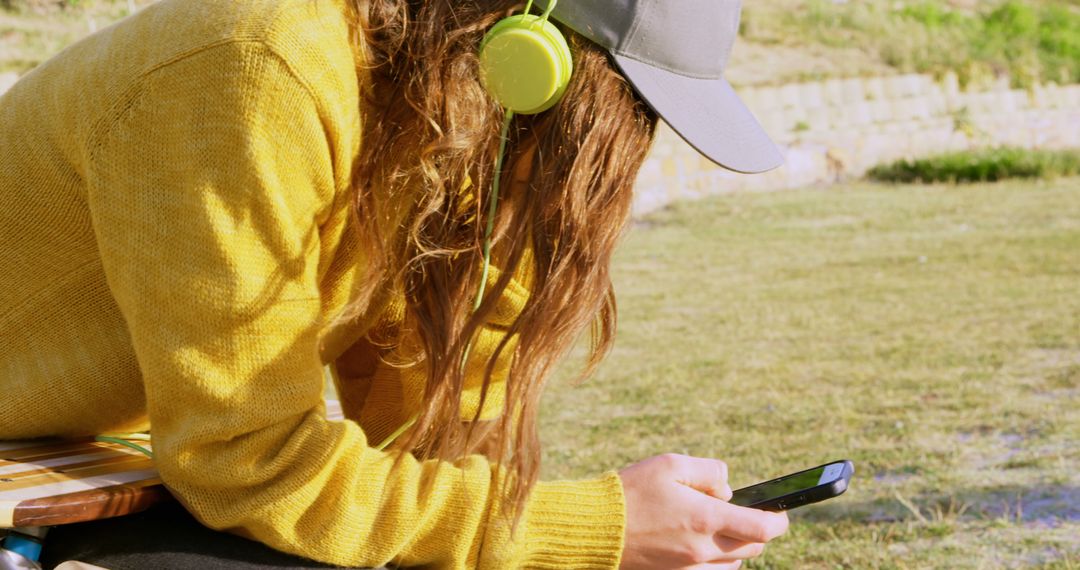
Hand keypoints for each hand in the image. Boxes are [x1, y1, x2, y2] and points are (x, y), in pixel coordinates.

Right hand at [618, 454, 788, 568]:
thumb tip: (728, 489)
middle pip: (753, 547)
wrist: (594, 528)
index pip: (763, 527)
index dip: (779, 519)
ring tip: (712, 526)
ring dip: (734, 547)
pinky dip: (715, 562)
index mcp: (706, 518)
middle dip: (754, 530)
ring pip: (733, 564)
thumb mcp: (670, 464)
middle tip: (740, 513)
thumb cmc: (630, 491)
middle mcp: (702, 549)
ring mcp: (689, 568)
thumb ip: (709, 471)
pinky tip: (698, 544)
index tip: (780, 513)